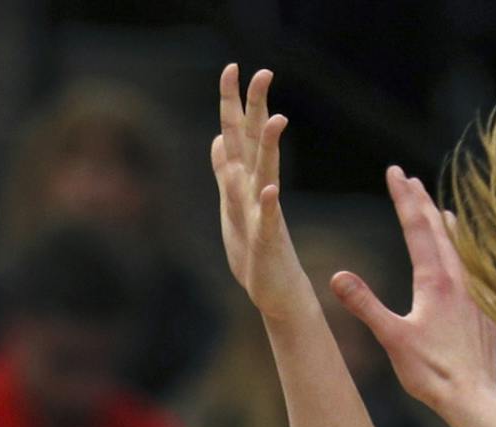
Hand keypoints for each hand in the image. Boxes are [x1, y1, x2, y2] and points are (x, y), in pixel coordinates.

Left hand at [211, 64, 308, 321]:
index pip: (238, 134)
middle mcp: (257, 190)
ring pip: (265, 175)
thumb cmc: (253, 250)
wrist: (274, 291)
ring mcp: (264, 213)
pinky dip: (269, 204)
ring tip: (276, 120)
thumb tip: (218, 140)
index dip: (233, 103)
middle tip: (264, 72)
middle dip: (258, 109)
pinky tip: (272, 189)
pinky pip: (269, 220)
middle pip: (255, 143)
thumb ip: (225, 172)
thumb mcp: (231, 206)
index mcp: (245, 181)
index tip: (232, 67)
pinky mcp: (267, 241)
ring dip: (270, 148)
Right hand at [331, 166, 495, 426]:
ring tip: (441, 209)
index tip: (394, 171)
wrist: (473, 396)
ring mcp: (477, 292)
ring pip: (462, 246)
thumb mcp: (392, 338)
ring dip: (448, 224)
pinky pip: (479, 269)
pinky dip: (469, 254)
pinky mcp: (488, 309)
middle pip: (439, 228)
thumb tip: (337, 276)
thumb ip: (366, 305)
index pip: (416, 227)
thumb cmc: (432, 372)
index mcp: (435, 280)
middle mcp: (460, 278)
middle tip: (410, 179)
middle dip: (422, 201)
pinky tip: (470, 259)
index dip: (403, 197)